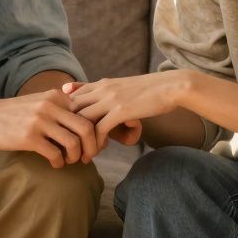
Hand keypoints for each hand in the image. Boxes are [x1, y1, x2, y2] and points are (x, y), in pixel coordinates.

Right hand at [0, 89, 98, 167]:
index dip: (96, 132)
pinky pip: (55, 154)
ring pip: (74, 143)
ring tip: (68, 161)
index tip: (93, 144)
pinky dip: (59, 163)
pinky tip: (54, 164)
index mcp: (57, 97)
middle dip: (92, 147)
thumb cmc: (13, 114)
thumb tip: (86, 126)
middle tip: (87, 157)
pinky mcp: (29, 137)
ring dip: (75, 157)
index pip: (88, 113)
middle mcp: (51, 106)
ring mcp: (40, 121)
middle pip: (87, 128)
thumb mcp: (39, 102)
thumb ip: (60, 109)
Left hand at [67, 71, 189, 144]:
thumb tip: (102, 104)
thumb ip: (109, 93)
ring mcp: (110, 99)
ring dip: (80, 140)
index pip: (72, 96)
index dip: (66, 115)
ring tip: (81, 153)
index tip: (67, 131)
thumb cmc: (150, 90)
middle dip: (67, 129)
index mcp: (102, 84)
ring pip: (83, 120)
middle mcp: (102, 89)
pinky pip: (100, 129)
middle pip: (71, 109)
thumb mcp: (124, 87)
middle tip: (69, 146)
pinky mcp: (121, 110)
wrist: (172, 86)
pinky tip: (98, 151)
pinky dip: (96, 142)